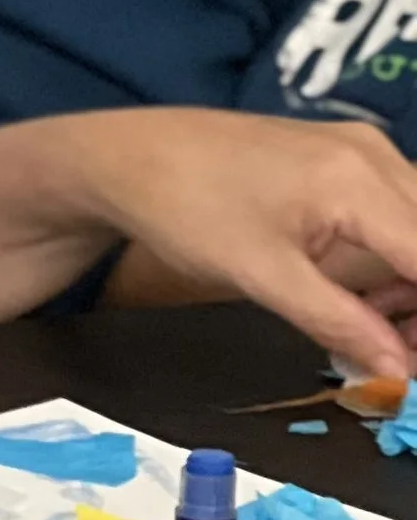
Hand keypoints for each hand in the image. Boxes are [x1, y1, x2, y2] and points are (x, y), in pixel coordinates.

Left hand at [70, 109, 416, 381]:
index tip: (413, 360)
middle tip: (397, 356)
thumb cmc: (184, 209)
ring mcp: (362, 149)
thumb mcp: (260, 276)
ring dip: (412, 284)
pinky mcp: (346, 156)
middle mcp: (373, 154)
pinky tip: (357, 295)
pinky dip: (393, 258)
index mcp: (357, 180)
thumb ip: (336, 321)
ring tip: (369, 327)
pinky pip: (398, 211)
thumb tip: (398, 370)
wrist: (131, 156)